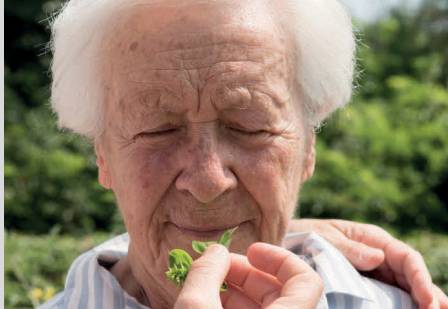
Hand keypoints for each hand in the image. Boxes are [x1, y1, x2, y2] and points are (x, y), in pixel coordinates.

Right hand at [174, 243, 322, 308]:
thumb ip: (206, 273)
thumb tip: (215, 252)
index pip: (306, 280)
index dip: (279, 257)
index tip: (251, 250)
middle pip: (282, 292)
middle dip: (248, 273)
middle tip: (218, 266)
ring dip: (239, 292)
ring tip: (209, 284)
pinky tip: (210, 303)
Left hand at [289, 219, 447, 308]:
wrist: (283, 244)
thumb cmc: (302, 235)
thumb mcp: (322, 237)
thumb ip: (349, 248)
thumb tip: (379, 257)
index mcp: (370, 238)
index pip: (405, 257)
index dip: (421, 278)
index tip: (430, 300)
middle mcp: (376, 254)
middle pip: (410, 275)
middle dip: (427, 293)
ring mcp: (371, 270)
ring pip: (402, 287)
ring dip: (419, 300)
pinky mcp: (362, 284)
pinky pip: (385, 295)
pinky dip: (400, 304)